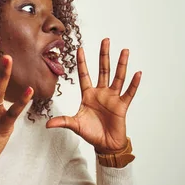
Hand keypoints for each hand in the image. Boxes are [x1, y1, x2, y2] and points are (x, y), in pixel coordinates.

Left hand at [46, 38, 141, 153]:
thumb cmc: (91, 133)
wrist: (105, 145)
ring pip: (117, 77)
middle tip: (105, 40)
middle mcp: (101, 93)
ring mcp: (112, 98)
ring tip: (124, 51)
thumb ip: (63, 121)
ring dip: (121, 64)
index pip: (84, 74)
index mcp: (88, 95)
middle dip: (104, 55)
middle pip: (103, 70)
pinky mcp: (122, 106)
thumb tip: (47, 124)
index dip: (82, 62)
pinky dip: (133, 83)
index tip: (80, 48)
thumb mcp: (75, 125)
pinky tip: (137, 73)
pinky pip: (128, 92)